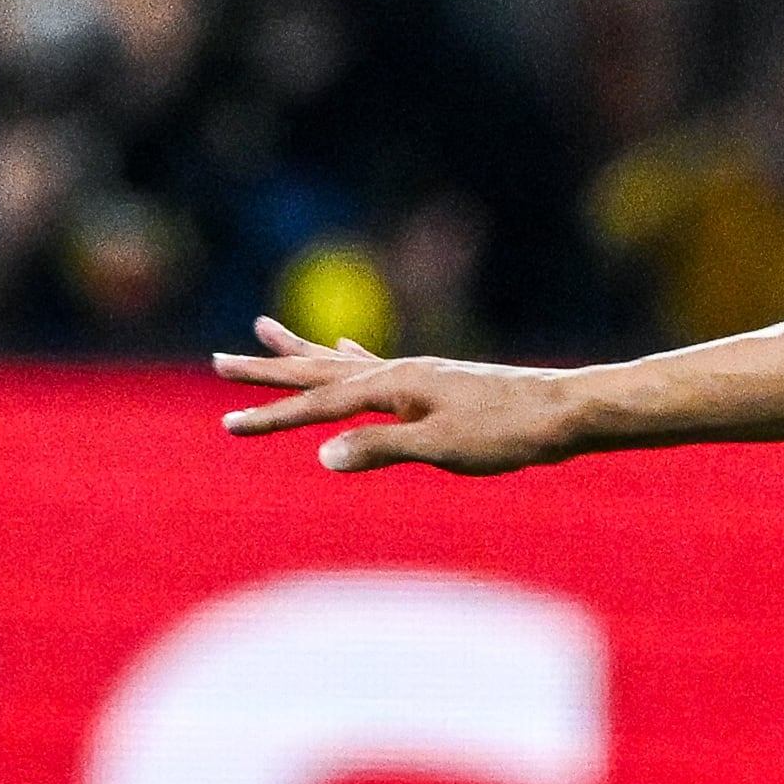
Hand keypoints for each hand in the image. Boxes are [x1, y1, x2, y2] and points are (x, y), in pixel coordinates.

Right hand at [215, 317, 575, 474]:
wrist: (564, 412)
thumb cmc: (508, 433)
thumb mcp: (442, 448)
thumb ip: (381, 448)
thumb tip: (322, 456)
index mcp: (392, 385)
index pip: (319, 407)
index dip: (272, 418)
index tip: (229, 425)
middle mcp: (397, 371)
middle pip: (317, 371)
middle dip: (268, 369)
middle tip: (218, 359)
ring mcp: (415, 374)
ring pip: (341, 362)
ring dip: (300, 352)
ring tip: (263, 328)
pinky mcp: (434, 382)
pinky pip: (376, 367)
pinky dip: (349, 359)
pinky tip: (341, 348)